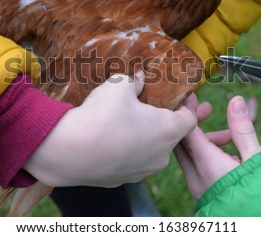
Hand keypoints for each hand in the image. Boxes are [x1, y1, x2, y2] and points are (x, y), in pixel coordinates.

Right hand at [23, 72, 197, 186]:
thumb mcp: (119, 85)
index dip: (187, 105)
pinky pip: (130, 161)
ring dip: (144, 136)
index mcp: (168, 130)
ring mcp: (141, 171)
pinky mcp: (121, 180)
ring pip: (150, 150)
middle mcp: (161, 155)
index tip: (182, 96)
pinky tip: (110, 139)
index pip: (190, 119)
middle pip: (169, 135)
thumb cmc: (102, 115)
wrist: (69, 151)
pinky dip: (126, 150)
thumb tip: (138, 79)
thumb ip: (134, 81)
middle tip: (149, 106)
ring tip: (126, 122)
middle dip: (162, 119)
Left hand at [174, 96, 260, 199]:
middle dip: (193, 122)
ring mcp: (197, 185)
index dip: (187, 111)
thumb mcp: (256, 158)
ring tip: (229, 135)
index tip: (192, 96)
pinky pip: (196, 166)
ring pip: (190, 154)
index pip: (186, 130)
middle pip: (182, 141)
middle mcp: (195, 176)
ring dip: (204, 139)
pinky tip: (229, 152)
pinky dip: (207, 153)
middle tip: (208, 109)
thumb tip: (236, 100)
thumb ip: (243, 129)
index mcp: (206, 165)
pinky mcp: (202, 191)